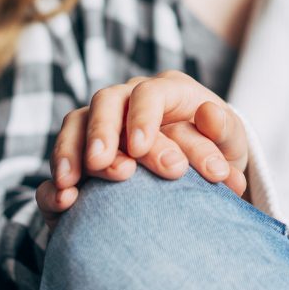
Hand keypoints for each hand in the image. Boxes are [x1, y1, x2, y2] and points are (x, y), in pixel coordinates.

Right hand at [36, 71, 248, 229]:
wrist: (206, 177)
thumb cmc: (219, 153)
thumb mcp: (231, 142)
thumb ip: (224, 129)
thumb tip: (210, 114)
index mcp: (169, 91)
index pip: (150, 93)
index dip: (141, 117)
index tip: (139, 148)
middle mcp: (132, 100)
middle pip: (106, 102)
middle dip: (103, 133)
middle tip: (104, 165)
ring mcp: (105, 124)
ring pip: (76, 124)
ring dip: (72, 152)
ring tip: (72, 183)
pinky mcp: (84, 154)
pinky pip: (62, 157)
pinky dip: (57, 176)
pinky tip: (64, 198)